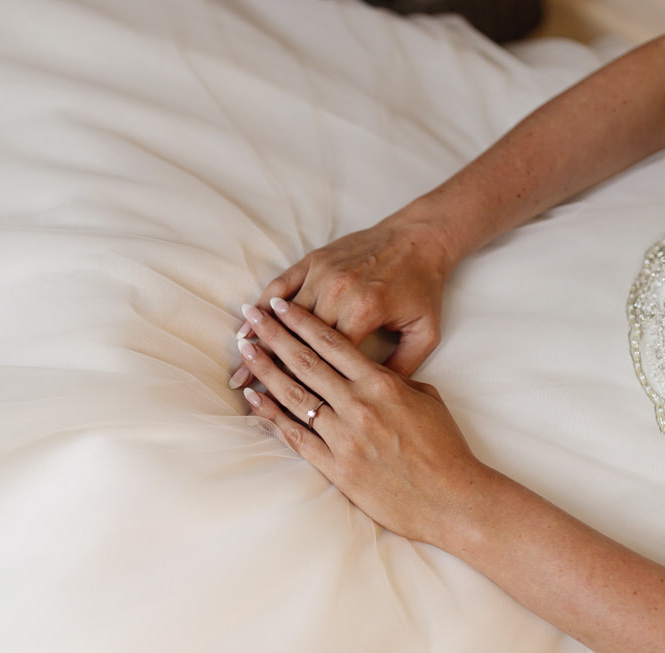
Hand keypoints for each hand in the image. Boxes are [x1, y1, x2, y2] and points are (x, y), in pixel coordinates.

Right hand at [229, 213, 454, 389]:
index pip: (323, 356)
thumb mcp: (425, 333)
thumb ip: (401, 367)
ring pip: (281, 315)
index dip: (301, 381)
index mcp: (363, 312)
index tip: (282, 403)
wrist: (421, 237)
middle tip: (244, 390)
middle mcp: (338, 291)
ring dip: (258, 341)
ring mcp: (322, 273)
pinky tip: (245, 326)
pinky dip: (261, 307)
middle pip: (295, 338)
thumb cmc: (424, 287)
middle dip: (269, 367)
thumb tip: (376, 400)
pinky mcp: (314, 260)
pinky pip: (280, 286)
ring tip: (239, 367)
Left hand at [233, 297, 492, 545]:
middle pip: (305, 362)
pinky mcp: (336, 467)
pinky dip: (270, 415)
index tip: (279, 307)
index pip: (331, 343)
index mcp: (381, 383)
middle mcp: (358, 404)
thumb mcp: (427, 399)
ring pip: (294, 395)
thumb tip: (373, 370)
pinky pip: (295, 435)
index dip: (301, 322)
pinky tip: (252, 399)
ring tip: (245, 350)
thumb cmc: (445, 449)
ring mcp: (344, 436)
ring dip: (265, 370)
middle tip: (251, 318)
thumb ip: (395, 380)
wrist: (452, 498)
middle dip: (274, 336)